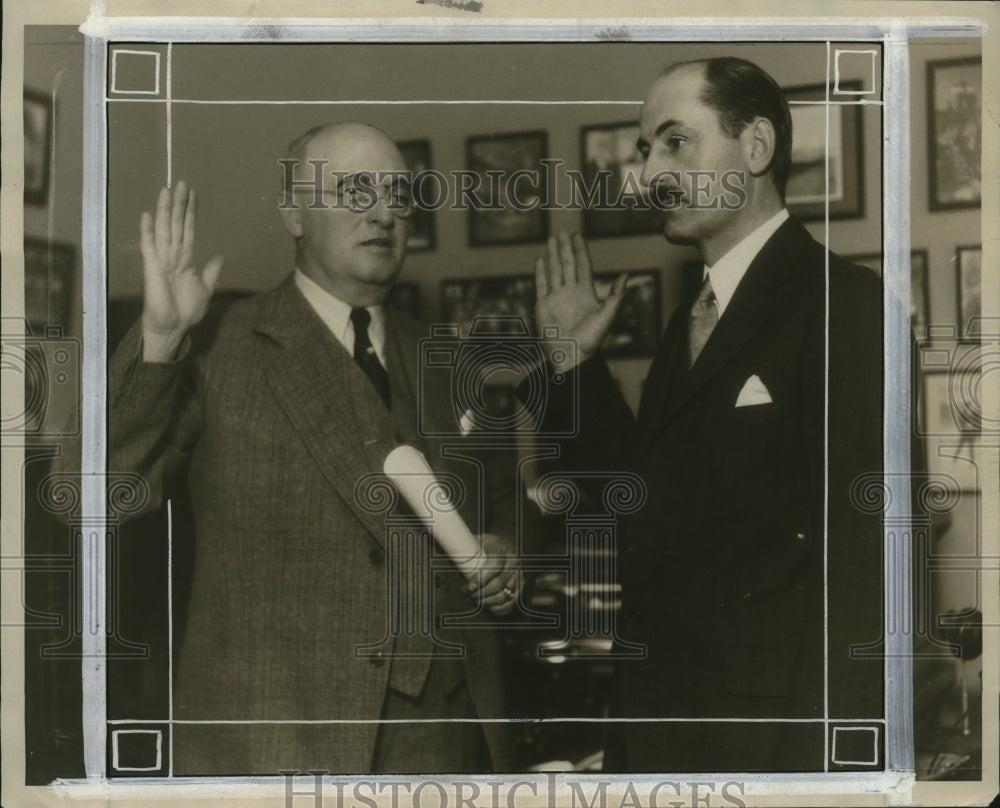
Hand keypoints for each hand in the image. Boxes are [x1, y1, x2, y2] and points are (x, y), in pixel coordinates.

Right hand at [139, 181, 223, 360]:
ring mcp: (161, 260)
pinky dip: (147, 231)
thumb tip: (219, 256)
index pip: (188, 230)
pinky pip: (149, 247)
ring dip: (165, 210)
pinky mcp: (152, 268)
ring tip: (167, 190)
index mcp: (185, 259)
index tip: (193, 195)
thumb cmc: (187, 310)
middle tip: (181, 183)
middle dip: (179, 204)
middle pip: (176, 224)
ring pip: (164, 230)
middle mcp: (172, 255)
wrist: (173, 327)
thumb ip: (211, 271)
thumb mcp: (205, 288)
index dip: (190, 213)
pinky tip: (147, 216)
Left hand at [464, 534, 519, 616]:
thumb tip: (445, 556)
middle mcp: (514, 562)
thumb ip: (464, 547)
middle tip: (467, 595)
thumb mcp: (475, 541)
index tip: (468, 587)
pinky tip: (485, 606)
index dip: (480, 579)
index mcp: (503, 549)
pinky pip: (510, 604)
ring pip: (504, 596)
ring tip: (473, 599)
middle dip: (480, 594)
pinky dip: (496, 609)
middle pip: (498, 584)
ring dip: (486, 602)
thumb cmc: (483, 546)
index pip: (494, 565)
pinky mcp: (520, 587)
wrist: (500, 546)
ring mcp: (519, 576)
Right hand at [535, 231, 627, 369]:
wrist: (570, 355)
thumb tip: (626, 276)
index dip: (580, 250)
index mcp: (586, 293)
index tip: (578, 236)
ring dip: (552, 255)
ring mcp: (556, 298)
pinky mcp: (543, 305)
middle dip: (564, 248)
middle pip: (567, 264)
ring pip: (554, 270)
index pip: (583, 265)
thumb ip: (615, 295)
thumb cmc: (591, 339)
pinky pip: (541, 284)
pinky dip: (540, 272)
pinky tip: (540, 259)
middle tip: (562, 231)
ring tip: (551, 239)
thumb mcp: (607, 316)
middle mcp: (571, 292)